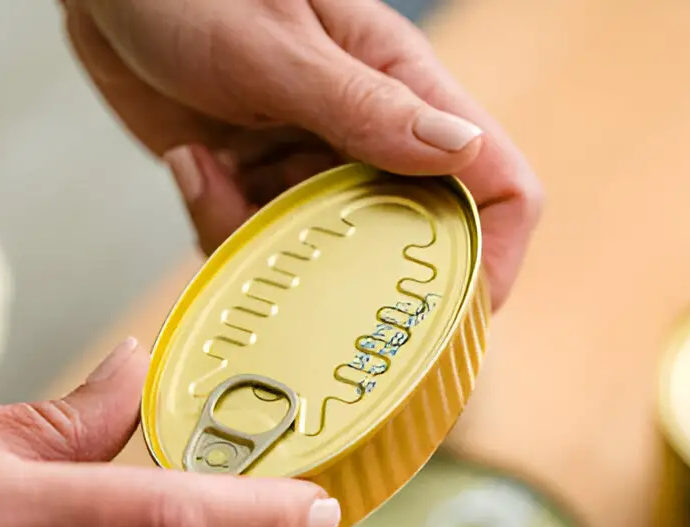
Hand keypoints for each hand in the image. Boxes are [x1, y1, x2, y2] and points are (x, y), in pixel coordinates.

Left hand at [61, 0, 542, 310]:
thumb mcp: (276, 47)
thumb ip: (363, 106)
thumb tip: (463, 153)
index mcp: (406, 92)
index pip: (499, 186)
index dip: (493, 259)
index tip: (452, 315)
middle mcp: (372, 138)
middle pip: (413, 245)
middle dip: (359, 276)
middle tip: (300, 264)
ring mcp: (313, 165)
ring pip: (327, 259)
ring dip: (268, 245)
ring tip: (212, 175)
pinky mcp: (258, 183)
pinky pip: (260, 245)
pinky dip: (220, 223)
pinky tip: (190, 163)